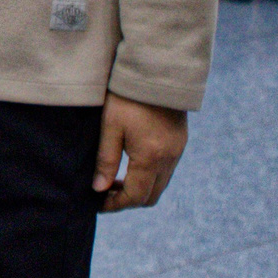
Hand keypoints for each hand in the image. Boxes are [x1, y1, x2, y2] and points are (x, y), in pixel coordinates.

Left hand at [96, 94, 186, 211]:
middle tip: (105, 193)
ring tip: (113, 179)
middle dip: (128, 200)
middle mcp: (169, 159)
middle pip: (151, 196)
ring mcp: (177, 151)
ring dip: (139, 188)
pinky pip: (166, 170)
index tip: (98, 204)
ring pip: (160, 184)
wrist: (157, 72)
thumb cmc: (128, 98)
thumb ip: (105, 160)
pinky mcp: (179, 143)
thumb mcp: (110, 128)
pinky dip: (149, 176)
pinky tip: (130, 165)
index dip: (115, 204)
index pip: (135, 196)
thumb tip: (99, 189)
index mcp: (151, 158)